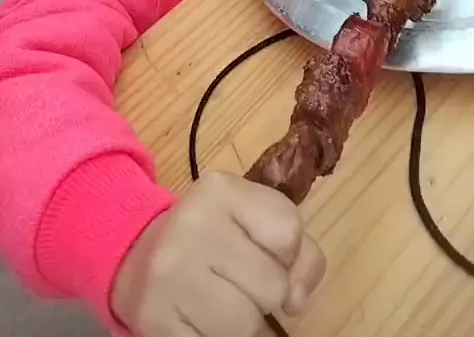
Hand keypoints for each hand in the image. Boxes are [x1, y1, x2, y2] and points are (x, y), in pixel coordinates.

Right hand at [112, 171, 324, 335]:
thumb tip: (296, 301)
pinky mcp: (155, 321)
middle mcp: (191, 225)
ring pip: (247, 327)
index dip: (286, 253)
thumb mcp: (254, 219)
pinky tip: (201, 321)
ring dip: (244, 325)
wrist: (136, 256)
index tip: (262, 250)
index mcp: (220, 191)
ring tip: (223, 305)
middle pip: (273, 287)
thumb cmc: (211, 236)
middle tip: (236, 280)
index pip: (288, 233)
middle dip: (265, 293)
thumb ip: (297, 250)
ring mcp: (169, 274)